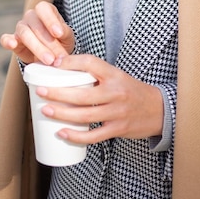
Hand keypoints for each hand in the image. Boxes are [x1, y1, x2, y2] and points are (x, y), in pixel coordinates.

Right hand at [0, 1, 74, 64]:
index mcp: (45, 10)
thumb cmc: (61, 41)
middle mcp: (31, 16)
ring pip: (24, 34)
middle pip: (36, 26)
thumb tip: (60, 33)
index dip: (50, 20)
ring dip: (37, 48)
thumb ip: (64, 32)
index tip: (58, 34)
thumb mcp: (67, 36)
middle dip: (47, 43)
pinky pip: (6, 39)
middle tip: (56, 57)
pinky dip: (8, 41)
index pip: (43, 9)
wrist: (52, 55)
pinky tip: (12, 44)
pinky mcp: (13, 41)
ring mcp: (21, 28)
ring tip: (48, 60)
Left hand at [37, 54, 163, 143]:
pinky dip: (76, 136)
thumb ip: (96, 74)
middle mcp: (115, 92)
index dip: (71, 62)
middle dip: (58, 93)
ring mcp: (116, 112)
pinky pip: (93, 135)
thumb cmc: (132, 90)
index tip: (55, 64)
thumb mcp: (117, 76)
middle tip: (40, 91)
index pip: (91, 63)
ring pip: (84, 115)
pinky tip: (62, 133)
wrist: (158, 109)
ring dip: (62, 114)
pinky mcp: (117, 129)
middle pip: (82, 93)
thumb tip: (65, 70)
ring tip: (45, 110)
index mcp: (114, 75)